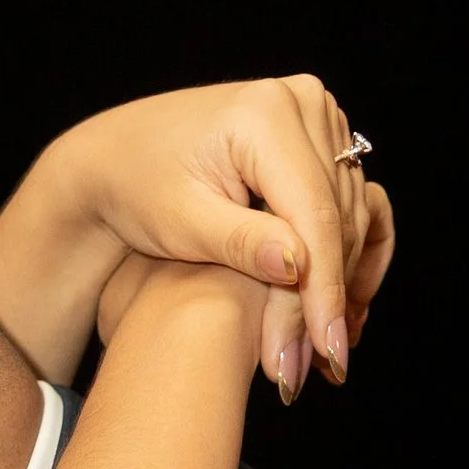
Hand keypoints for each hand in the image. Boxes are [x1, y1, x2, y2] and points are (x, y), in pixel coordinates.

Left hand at [0, 78, 395, 406]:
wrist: (118, 157)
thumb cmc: (138, 187)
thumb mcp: (181, 220)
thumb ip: (241, 241)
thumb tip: (297, 266)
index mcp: (265, 114)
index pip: (313, 214)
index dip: (325, 288)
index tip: (329, 348)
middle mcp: (300, 103)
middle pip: (336, 216)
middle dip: (330, 295)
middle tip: (323, 365)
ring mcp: (316, 116)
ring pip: (348, 213)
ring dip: (342, 281)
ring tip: (327, 348)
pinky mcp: (320, 137)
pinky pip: (350, 200)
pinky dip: (346, 252)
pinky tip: (345, 306)